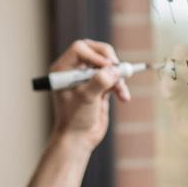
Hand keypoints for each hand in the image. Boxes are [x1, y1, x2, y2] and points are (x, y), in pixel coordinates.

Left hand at [49, 39, 130, 153]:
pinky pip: (114, 77)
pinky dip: (120, 85)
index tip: (107, 68)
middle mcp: (74, 70)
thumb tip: (113, 70)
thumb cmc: (75, 118)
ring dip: (118, 76)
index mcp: (63, 69)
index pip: (80, 49)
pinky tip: (124, 97)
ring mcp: (88, 77)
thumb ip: (99, 81)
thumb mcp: (86, 98)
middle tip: (118, 69)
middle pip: (96, 51)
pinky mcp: (99, 85)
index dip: (96, 55)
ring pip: (108, 64)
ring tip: (121, 92)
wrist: (79, 138)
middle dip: (110, 60)